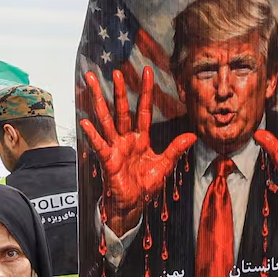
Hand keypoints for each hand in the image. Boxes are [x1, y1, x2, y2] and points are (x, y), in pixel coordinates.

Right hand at [81, 67, 196, 236]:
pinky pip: (99, 145)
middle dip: (118, 91)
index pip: (143, 110)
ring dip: (99, 101)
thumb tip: (192, 136)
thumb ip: (175, 150)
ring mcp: (115, 147)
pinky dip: (92, 135)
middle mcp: (126, 139)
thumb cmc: (145, 186)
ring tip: (91, 83)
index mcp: (141, 138)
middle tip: (115, 71)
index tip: (146, 72)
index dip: (146, 92)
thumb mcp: (164, 166)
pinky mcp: (107, 160)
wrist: (132, 205)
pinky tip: (85, 122)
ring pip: (106, 120)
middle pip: (121, 110)